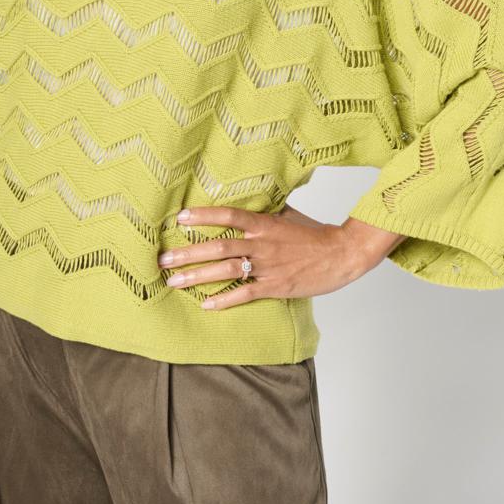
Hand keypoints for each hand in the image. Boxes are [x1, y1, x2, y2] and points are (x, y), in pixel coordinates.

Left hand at [158, 203, 370, 310]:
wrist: (341, 254)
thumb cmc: (312, 234)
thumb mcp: (286, 214)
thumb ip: (262, 211)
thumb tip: (243, 200)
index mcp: (264, 223)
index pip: (228, 216)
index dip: (203, 216)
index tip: (179, 218)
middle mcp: (262, 243)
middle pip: (218, 246)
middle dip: (187, 253)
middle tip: (162, 258)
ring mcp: (267, 266)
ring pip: (226, 271)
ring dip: (197, 277)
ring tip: (173, 281)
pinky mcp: (275, 287)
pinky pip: (244, 294)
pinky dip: (224, 300)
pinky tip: (205, 304)